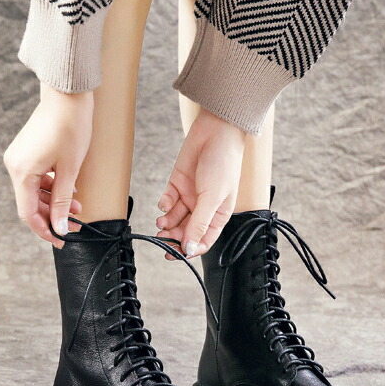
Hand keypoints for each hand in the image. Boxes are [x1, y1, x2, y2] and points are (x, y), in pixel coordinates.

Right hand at [3, 86, 93, 249]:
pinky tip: (69, 191)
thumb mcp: (69, 171)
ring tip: (78, 206)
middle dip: (53, 216)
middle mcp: (14, 166)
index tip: (62, 241)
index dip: (45, 231)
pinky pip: (35, 179)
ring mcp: (18, 158)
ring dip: (54, 202)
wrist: (67, 95)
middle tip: (76, 224)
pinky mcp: (25, 152)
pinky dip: (51, 188)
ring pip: (34, 192)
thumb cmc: (70, 128)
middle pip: (30, 204)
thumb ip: (62, 203)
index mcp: (21, 172)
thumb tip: (60, 228)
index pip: (28, 214)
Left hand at [156, 109, 246, 258]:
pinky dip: (164, 204)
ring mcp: (190, 196)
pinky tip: (165, 204)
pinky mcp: (178, 183)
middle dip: (173, 238)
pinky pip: (168, 200)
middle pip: (186, 232)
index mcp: (217, 216)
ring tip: (161, 223)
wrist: (215, 131)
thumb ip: (199, 224)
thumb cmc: (223, 164)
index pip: (203, 241)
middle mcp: (203, 208)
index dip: (189, 250)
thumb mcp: (212, 198)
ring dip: (167, 223)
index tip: (175, 253)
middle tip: (162, 240)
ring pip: (175, 219)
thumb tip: (190, 249)